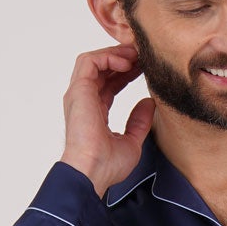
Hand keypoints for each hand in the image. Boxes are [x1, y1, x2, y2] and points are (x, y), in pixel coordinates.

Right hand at [59, 44, 154, 195]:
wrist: (92, 172)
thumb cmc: (107, 166)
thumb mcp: (132, 142)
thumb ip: (139, 122)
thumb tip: (149, 102)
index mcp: (94, 112)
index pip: (109, 84)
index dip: (126, 73)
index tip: (144, 68)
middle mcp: (84, 101)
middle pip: (102, 69)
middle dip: (123, 58)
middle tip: (143, 54)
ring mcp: (79, 94)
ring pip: (94, 60)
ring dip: (115, 53)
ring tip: (135, 54)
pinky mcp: (78, 90)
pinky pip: (89, 61)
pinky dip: (107, 56)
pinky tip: (126, 63)